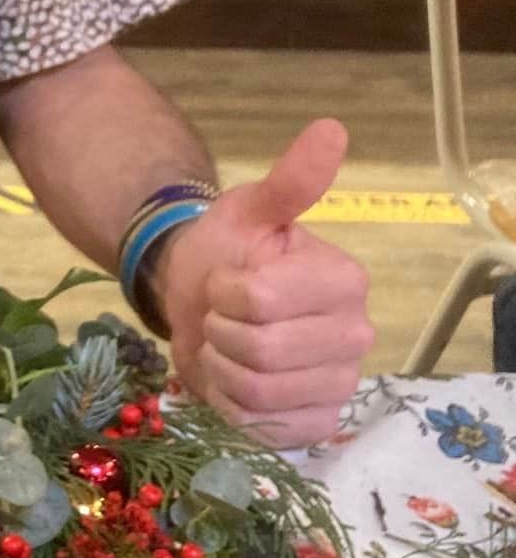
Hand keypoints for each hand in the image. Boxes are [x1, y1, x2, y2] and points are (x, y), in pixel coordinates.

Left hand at [153, 119, 373, 448]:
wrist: (202, 299)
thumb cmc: (228, 251)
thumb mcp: (249, 210)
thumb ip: (289, 182)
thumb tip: (332, 129)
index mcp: (345, 280)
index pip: (264, 301)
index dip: (226, 292)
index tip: (225, 281)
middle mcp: (355, 335)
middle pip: (263, 352)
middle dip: (220, 331)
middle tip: (220, 315)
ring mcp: (339, 384)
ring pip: (259, 393)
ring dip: (220, 366)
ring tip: (224, 345)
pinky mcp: (316, 424)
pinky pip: (262, 428)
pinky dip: (230, 404)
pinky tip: (232, 380)